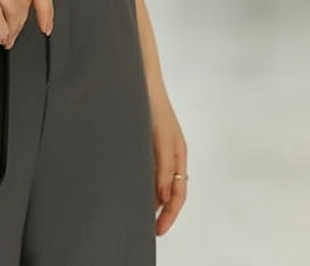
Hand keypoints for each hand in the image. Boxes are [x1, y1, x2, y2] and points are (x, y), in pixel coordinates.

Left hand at [149, 87, 187, 235]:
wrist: (138, 80)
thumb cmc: (153, 106)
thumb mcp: (162, 139)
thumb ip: (163, 168)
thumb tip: (165, 198)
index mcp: (178, 156)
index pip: (178, 193)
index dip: (170, 214)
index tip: (158, 230)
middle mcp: (169, 155)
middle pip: (169, 192)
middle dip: (161, 211)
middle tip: (147, 229)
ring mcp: (156, 149)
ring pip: (157, 183)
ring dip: (151, 199)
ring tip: (137, 214)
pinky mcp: (143, 143)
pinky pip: (146, 170)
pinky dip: (142, 184)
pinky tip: (130, 189)